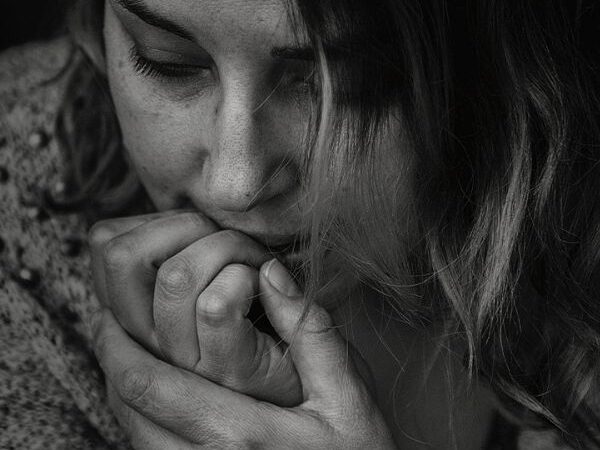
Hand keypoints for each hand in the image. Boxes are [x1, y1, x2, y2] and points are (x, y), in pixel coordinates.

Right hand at [89, 211, 300, 404]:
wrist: (312, 389)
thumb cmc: (263, 325)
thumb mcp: (203, 290)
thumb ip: (178, 259)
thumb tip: (159, 218)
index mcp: (138, 317)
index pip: (105, 245)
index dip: (154, 219)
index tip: (200, 231)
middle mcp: (149, 342)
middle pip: (121, 254)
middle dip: (185, 223)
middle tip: (227, 236)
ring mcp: (185, 361)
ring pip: (176, 274)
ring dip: (227, 246)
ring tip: (254, 260)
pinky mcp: (228, 370)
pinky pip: (217, 303)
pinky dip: (248, 275)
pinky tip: (265, 284)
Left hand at [92, 259, 395, 448]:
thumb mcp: (348, 393)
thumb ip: (311, 333)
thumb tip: (271, 275)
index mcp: (239, 433)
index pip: (154, 384)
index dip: (122, 345)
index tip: (113, 312)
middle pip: (129, 408)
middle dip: (111, 359)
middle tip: (107, 322)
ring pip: (132, 431)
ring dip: (120, 386)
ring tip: (121, 348)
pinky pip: (147, 448)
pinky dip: (137, 414)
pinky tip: (151, 390)